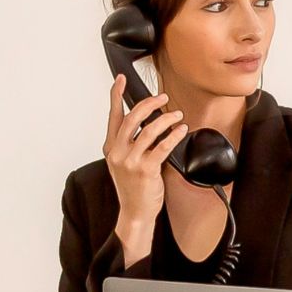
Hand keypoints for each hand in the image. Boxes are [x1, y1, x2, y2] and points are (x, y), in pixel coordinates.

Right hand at [104, 74, 186, 261]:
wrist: (135, 212)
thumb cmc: (132, 188)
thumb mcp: (124, 163)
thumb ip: (129, 143)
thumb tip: (147, 122)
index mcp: (111, 148)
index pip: (113, 116)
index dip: (116, 95)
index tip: (120, 80)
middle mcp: (118, 152)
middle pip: (133, 118)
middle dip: (149, 104)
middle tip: (162, 98)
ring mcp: (131, 161)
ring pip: (149, 130)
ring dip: (166, 119)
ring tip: (176, 116)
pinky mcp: (145, 170)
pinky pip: (162, 146)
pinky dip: (174, 135)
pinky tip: (181, 130)